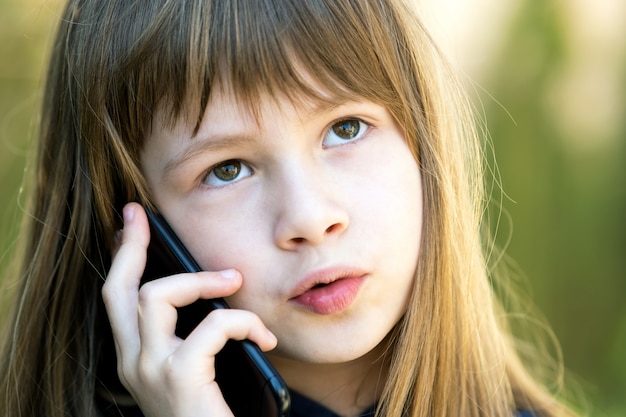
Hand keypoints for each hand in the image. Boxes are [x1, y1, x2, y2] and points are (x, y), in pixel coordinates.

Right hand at [102, 202, 276, 416]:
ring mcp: (151, 370)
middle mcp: (133, 363)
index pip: (117, 299)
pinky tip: (265, 339)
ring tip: (235, 282)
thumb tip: (212, 291)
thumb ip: (193, 336)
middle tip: (140, 216)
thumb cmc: (212, 413)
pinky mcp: (180, 377)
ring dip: (202, 280)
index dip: (121, 257)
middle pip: (120, 290)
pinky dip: (242, 322)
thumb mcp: (195, 371)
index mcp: (137, 358)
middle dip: (130, 247)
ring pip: (158, 295)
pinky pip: (212, 325)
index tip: (127, 224)